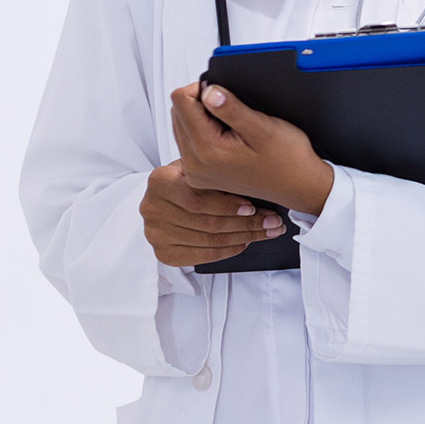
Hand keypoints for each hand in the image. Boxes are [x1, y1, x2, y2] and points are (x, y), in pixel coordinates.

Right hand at [140, 160, 286, 267]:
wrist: (168, 195)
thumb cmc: (190, 179)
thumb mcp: (201, 167)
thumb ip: (218, 174)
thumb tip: (257, 185)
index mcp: (159, 180)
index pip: (197, 199)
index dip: (227, 206)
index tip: (253, 208)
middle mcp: (151, 207)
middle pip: (208, 223)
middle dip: (247, 223)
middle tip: (273, 221)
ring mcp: (155, 233)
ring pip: (209, 240)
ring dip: (245, 237)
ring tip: (267, 231)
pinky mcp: (163, 252)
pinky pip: (201, 256)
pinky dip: (228, 250)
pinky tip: (245, 242)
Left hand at [170, 82, 334, 215]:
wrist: (298, 186)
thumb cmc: (287, 159)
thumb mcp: (264, 128)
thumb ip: (232, 109)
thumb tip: (208, 91)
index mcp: (207, 150)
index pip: (181, 101)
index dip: (203, 88)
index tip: (226, 94)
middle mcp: (194, 165)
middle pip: (178, 113)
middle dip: (201, 104)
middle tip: (234, 111)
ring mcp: (195, 173)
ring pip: (181, 127)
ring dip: (202, 118)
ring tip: (233, 126)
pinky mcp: (199, 176)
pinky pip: (188, 143)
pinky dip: (204, 133)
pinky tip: (228, 138)